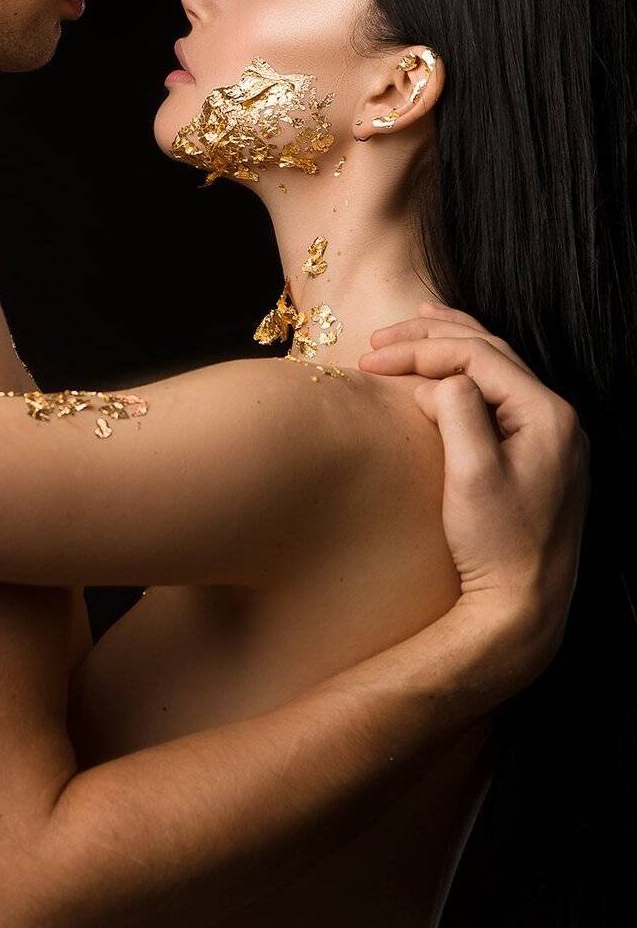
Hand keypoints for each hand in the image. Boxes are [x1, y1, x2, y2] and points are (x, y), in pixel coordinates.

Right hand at [359, 301, 589, 681]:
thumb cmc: (497, 544)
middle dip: (432, 337)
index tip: (372, 360)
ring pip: (498, 368)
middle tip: (380, 338)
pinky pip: (501, 394)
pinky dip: (469, 374)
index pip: (477, 356)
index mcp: (547, 414)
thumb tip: (432, 383)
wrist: (524, 604)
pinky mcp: (537, 454)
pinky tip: (448, 374)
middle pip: (490, 351)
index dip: (420, 351)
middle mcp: (557, 417)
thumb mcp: (471, 474)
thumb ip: (455, 411)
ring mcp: (550, 435)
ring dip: (453, 344)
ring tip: (418, 322)